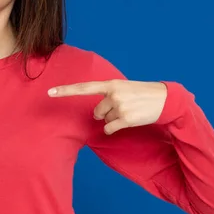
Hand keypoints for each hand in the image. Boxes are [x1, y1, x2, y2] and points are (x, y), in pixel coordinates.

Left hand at [48, 79, 166, 134]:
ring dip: (113, 119)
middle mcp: (113, 95)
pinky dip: (114, 129)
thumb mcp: (123, 87)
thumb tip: (96, 114)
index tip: (50, 92)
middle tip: (122, 107)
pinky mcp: (126, 119)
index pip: (83, 88)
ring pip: (104, 120)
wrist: (164, 99)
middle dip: (105, 112)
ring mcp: (120, 107)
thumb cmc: (141, 93)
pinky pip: (110, 129)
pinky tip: (126, 122)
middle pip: (97, 111)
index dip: (65, 91)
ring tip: (129, 111)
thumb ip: (108, 95)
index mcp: (110, 84)